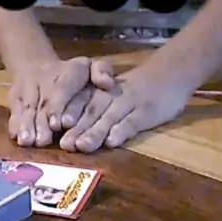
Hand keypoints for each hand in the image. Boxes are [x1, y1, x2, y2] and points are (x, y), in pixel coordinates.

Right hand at [8, 57, 114, 146]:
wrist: (36, 66)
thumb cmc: (74, 74)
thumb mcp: (91, 66)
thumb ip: (102, 72)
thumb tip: (108, 84)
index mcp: (68, 73)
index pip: (61, 88)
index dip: (59, 105)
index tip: (60, 124)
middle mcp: (44, 80)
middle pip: (42, 102)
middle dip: (41, 122)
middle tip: (43, 140)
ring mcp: (27, 90)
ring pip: (27, 109)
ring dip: (27, 126)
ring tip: (28, 142)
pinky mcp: (15, 99)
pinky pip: (14, 111)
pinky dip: (15, 124)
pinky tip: (17, 138)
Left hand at [60, 65, 191, 151]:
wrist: (169, 73)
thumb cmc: (133, 88)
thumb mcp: (109, 93)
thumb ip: (91, 110)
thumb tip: (66, 132)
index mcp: (99, 91)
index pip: (79, 101)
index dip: (66, 112)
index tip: (52, 126)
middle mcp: (110, 96)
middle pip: (91, 112)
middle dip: (76, 128)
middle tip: (64, 144)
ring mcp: (129, 103)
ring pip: (109, 118)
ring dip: (95, 132)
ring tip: (82, 146)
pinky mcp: (146, 112)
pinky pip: (133, 121)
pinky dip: (122, 131)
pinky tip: (112, 142)